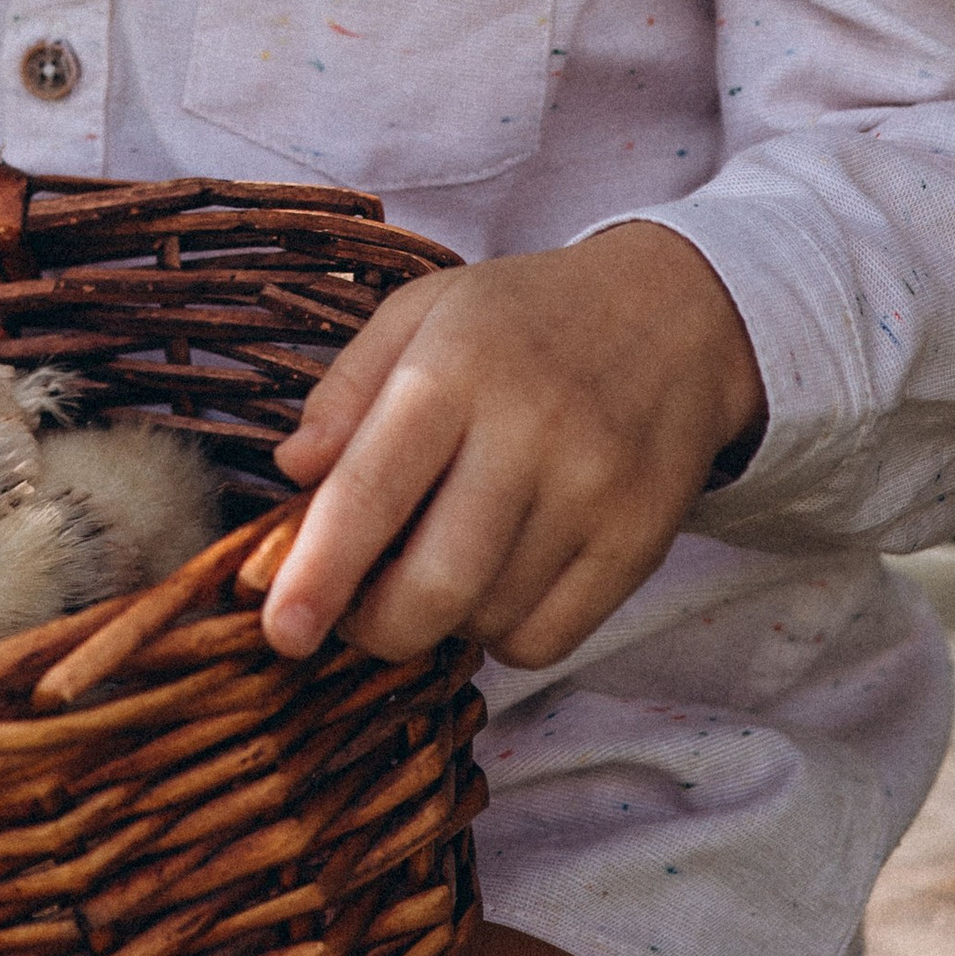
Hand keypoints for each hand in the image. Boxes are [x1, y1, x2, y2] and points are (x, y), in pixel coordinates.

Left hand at [261, 222, 765, 671]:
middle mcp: (528, 434)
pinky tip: (495, 579)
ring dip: (439, 621)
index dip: (319, 572)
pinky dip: (501, 634)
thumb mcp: (417, 315)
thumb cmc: (520, 321)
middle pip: (434, 585)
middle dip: (374, 626)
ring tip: (435, 563)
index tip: (282, 630)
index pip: (371, 490)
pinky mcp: (638, 544)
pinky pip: (546, 641)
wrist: (672, 318)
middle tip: (351, 612)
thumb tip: (291, 473)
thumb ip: (344, 392)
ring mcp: (592, 494)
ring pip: (486, 620)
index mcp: (452, 370)